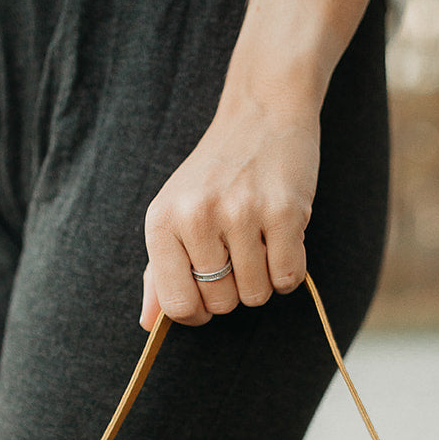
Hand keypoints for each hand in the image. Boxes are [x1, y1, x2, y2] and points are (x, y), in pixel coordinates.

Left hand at [141, 94, 319, 329]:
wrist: (261, 114)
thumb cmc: (215, 174)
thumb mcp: (174, 215)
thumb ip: (159, 272)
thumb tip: (149, 325)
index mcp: (162, 220)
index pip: (177, 305)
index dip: (198, 311)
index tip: (207, 292)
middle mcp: (197, 216)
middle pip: (220, 304)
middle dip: (233, 290)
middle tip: (238, 252)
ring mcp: (241, 212)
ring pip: (255, 295)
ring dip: (262, 280)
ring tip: (259, 241)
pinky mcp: (284, 211)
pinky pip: (288, 278)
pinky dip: (289, 270)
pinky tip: (281, 239)